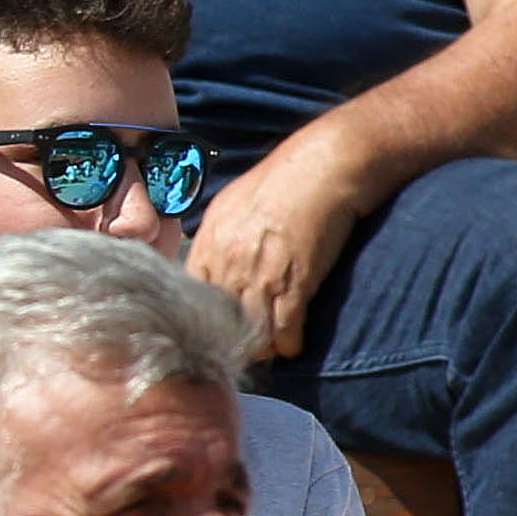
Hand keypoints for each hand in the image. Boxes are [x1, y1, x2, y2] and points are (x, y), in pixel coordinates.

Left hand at [185, 131, 368, 358]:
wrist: (324, 167)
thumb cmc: (280, 180)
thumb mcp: (230, 205)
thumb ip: (215, 240)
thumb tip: (208, 265)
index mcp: (210, 244)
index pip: (193, 300)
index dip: (205, 319)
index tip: (216, 328)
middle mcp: (229, 264)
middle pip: (221, 323)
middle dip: (232, 339)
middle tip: (243, 346)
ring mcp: (261, 277)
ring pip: (252, 333)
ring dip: (262, 347)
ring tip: (269, 348)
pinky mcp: (295, 285)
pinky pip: (285, 331)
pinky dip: (289, 344)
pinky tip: (292, 346)